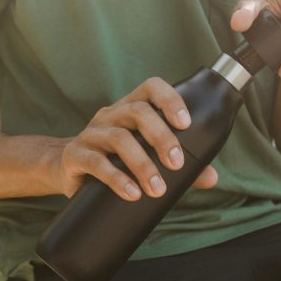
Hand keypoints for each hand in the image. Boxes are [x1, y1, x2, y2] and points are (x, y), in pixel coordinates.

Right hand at [54, 78, 218, 200]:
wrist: (69, 170)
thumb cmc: (115, 160)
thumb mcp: (146, 157)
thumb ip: (180, 166)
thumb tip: (210, 177)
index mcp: (130, 108)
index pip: (151, 88)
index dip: (170, 100)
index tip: (186, 124)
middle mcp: (110, 115)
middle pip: (137, 112)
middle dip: (161, 137)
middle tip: (177, 165)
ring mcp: (91, 133)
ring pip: (119, 138)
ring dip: (142, 164)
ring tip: (157, 189)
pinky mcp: (75, 155)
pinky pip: (96, 163)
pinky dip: (117, 179)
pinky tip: (132, 193)